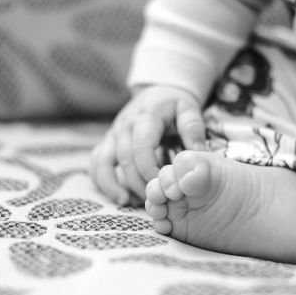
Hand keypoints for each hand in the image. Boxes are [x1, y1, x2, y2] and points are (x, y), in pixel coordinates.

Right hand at [90, 85, 206, 205]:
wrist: (157, 92)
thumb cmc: (175, 104)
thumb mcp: (188, 108)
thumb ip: (193, 128)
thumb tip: (199, 152)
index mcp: (144, 118)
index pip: (141, 148)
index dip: (150, 170)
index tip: (164, 186)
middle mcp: (124, 126)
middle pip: (125, 160)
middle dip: (137, 182)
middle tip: (154, 199)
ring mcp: (112, 134)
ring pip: (103, 161)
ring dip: (112, 184)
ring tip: (126, 202)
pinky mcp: (107, 142)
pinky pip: (96, 162)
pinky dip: (101, 180)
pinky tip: (117, 195)